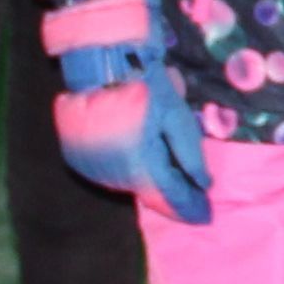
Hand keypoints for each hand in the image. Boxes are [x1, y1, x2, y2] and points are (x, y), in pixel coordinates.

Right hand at [43, 0, 210, 224]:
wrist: (97, 67)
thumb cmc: (144, 87)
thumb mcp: (175, 117)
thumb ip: (189, 154)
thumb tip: (203, 185)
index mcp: (140, 165)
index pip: (169, 197)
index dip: (188, 207)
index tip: (205, 216)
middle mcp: (114, 175)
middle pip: (149, 192)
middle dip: (170, 192)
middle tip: (191, 192)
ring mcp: (93, 169)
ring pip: (129, 184)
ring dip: (148, 181)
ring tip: (166, 173)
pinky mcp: (78, 161)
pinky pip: (110, 173)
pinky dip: (126, 170)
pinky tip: (138, 157)